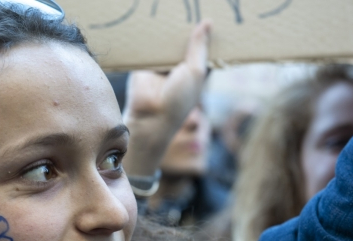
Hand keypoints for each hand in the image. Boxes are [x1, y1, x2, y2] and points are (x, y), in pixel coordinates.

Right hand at [123, 21, 211, 175]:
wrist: (150, 117)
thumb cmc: (179, 100)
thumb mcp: (195, 71)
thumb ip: (199, 47)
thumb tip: (208, 22)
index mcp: (194, 71)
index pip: (200, 48)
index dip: (204, 35)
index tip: (209, 17)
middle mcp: (177, 68)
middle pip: (182, 43)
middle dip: (185, 31)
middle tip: (190, 11)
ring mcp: (160, 66)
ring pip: (166, 43)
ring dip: (168, 34)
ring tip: (173, 15)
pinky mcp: (143, 65)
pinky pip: (148, 47)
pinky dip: (152, 38)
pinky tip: (157, 25)